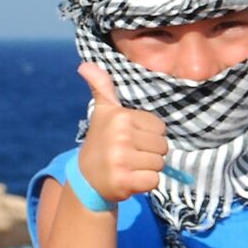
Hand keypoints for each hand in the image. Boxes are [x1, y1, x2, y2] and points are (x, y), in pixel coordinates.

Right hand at [74, 62, 167, 204]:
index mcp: (120, 117)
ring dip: (148, 168)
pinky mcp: (125, 181)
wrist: (86, 179)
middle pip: (162, 146)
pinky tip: (130, 179)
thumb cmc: (101, 142)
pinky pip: (154, 180)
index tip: (130, 139)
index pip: (159, 127)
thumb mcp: (102, 112)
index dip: (149, 135)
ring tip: (130, 166)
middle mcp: (121, 136)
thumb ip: (101, 87)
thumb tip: (85, 64)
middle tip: (130, 155)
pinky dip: (146, 183)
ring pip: (160, 164)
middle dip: (150, 153)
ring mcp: (122, 159)